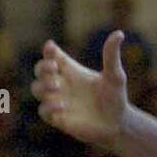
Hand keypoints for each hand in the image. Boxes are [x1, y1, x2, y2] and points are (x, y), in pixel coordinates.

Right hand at [32, 31, 128, 151]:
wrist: (118, 123)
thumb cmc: (115, 97)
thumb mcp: (115, 75)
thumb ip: (111, 55)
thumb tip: (119, 33)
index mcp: (71, 71)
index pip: (53, 57)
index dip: (49, 51)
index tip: (51, 47)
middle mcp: (61, 84)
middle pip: (40, 71)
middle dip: (42, 67)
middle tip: (54, 68)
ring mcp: (57, 100)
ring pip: (37, 89)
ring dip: (43, 86)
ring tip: (57, 86)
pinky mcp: (58, 118)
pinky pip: (43, 111)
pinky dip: (49, 107)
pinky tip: (63, 106)